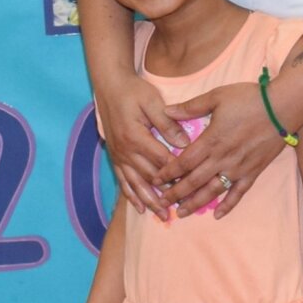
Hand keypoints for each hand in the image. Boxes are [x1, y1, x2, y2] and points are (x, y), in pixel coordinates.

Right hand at [95, 73, 180, 218]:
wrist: (109, 86)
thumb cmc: (133, 91)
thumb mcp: (152, 101)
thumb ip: (168, 123)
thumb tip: (184, 142)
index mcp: (136, 136)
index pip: (161, 160)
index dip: (177, 173)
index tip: (193, 184)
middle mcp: (125, 150)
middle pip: (149, 177)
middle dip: (166, 193)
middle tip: (182, 208)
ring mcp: (119, 155)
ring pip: (136, 183)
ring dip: (150, 200)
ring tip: (163, 215)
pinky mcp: (115, 157)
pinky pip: (123, 180)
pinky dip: (131, 195)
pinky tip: (140, 207)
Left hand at [155, 81, 285, 215]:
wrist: (283, 107)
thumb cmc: (249, 99)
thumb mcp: (216, 96)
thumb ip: (191, 107)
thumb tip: (167, 111)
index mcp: (211, 140)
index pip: (183, 162)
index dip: (168, 172)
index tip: (155, 180)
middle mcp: (222, 158)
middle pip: (194, 181)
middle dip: (176, 193)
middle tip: (161, 202)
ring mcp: (238, 168)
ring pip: (212, 191)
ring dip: (195, 203)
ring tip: (181, 212)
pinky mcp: (253, 172)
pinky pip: (238, 193)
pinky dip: (227, 205)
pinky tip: (218, 215)